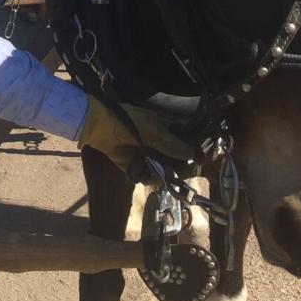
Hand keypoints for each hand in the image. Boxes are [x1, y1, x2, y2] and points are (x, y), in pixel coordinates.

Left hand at [78, 99, 192, 167]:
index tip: (200, 161)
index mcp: (165, 131)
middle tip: (184, 172)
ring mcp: (147, 157)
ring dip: (167, 174)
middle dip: (182, 167)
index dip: (193, 153)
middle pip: (178, 161)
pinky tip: (149, 176)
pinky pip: (148, 177)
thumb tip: (193, 155)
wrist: (100, 127)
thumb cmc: (128, 122)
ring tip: (166, 174)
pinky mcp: (134, 167)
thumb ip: (172, 144)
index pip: (185, 144)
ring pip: (165, 170)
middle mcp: (158, 145)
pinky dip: (150, 178)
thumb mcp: (154, 130)